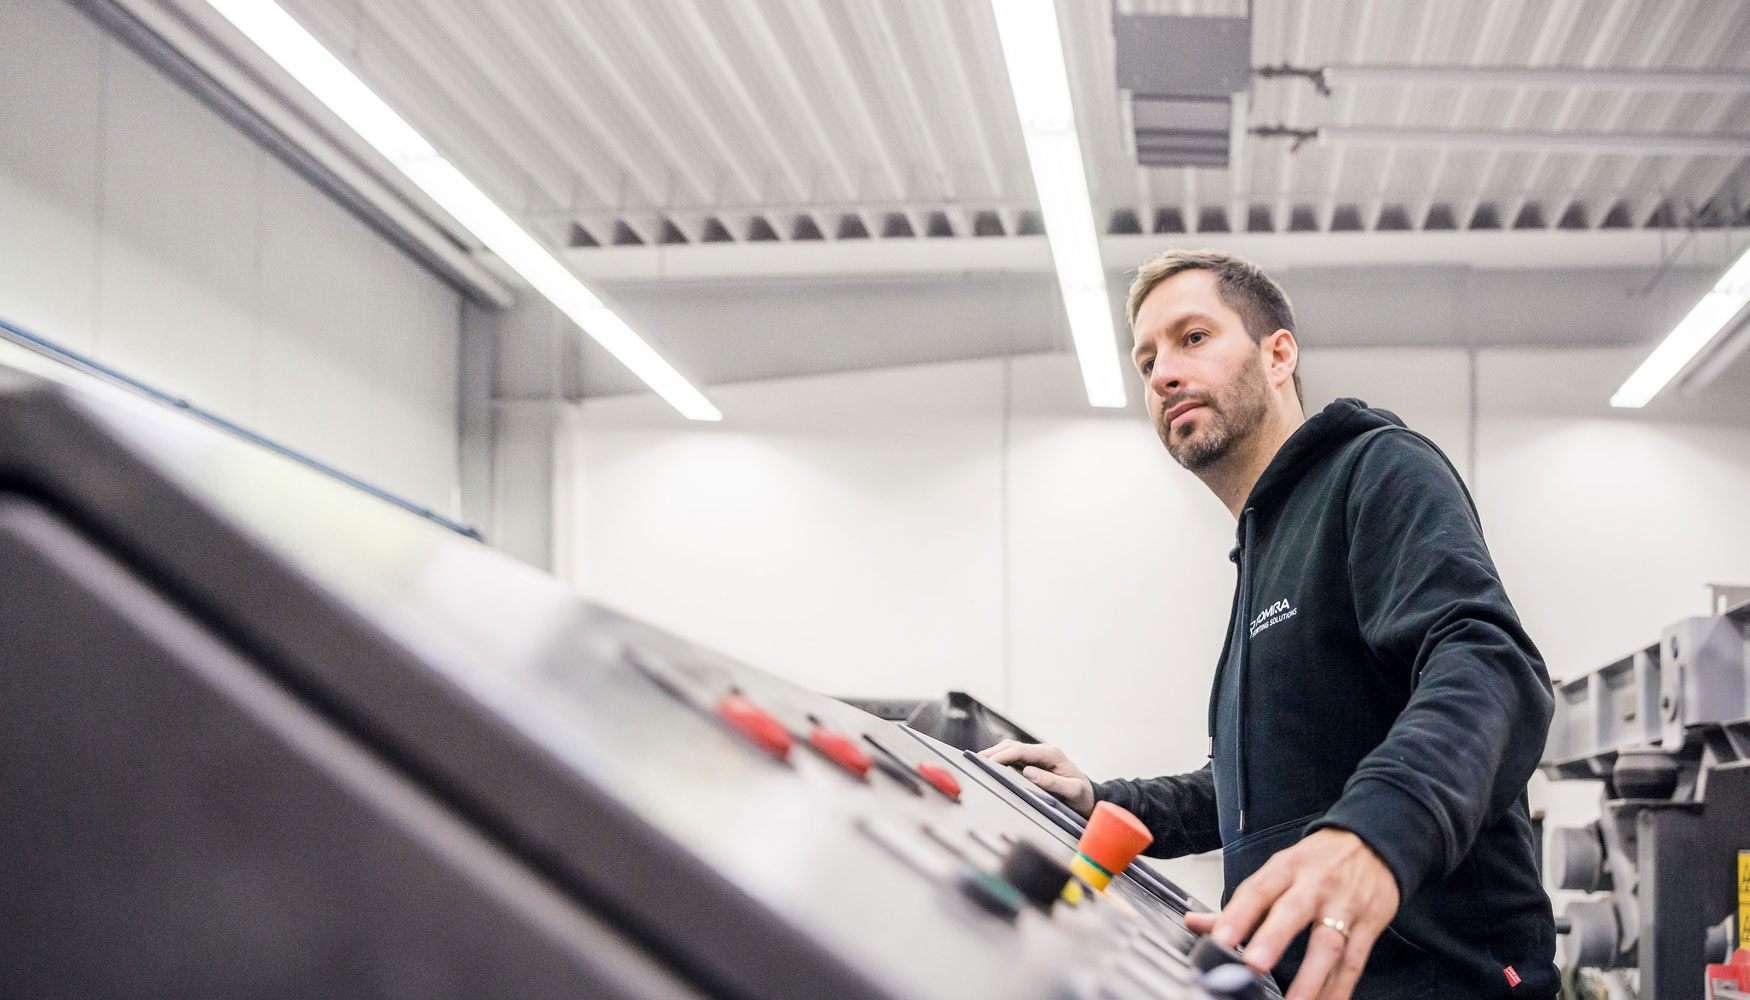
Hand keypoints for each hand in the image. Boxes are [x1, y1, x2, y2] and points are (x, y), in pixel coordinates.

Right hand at [977, 739, 1095, 816]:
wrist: (1090, 797)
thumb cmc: (1082, 796)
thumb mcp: (1072, 791)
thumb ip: (1052, 782)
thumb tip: (1027, 772)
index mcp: (1052, 754)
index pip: (1022, 751)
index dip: (1003, 755)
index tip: (988, 763)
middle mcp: (1044, 751)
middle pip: (1013, 746)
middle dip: (993, 752)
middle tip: (974, 761)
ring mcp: (1038, 755)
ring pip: (1011, 748)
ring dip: (994, 753)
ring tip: (977, 762)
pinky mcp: (1035, 762)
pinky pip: (1014, 756)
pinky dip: (1000, 758)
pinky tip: (989, 766)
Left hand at [1183, 829, 1398, 999]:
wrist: (1373, 842)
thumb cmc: (1319, 861)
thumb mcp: (1280, 870)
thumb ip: (1240, 903)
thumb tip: (1194, 923)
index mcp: (1287, 868)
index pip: (1258, 890)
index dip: (1238, 915)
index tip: (1221, 939)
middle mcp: (1316, 885)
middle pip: (1294, 911)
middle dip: (1273, 939)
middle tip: (1254, 964)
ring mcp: (1345, 906)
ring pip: (1328, 942)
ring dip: (1311, 977)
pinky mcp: (1369, 926)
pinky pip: (1354, 961)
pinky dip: (1340, 988)